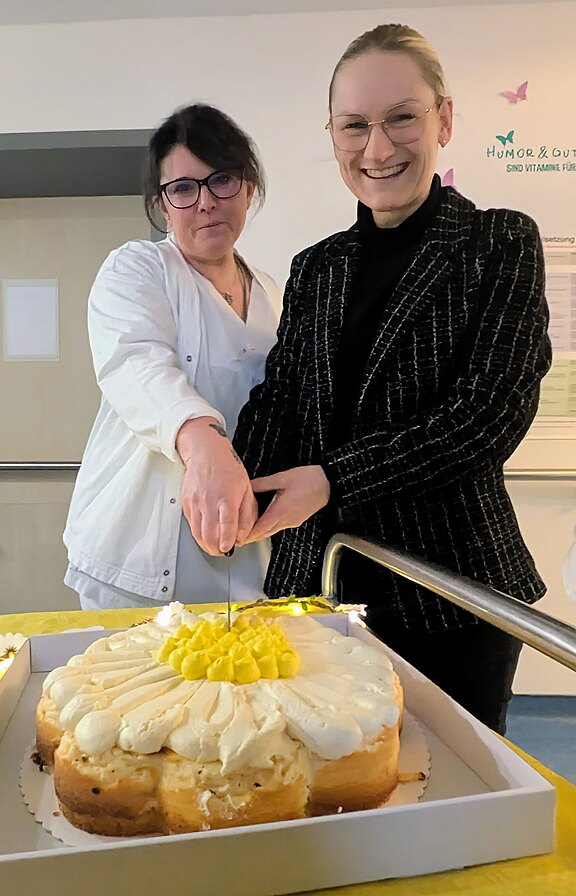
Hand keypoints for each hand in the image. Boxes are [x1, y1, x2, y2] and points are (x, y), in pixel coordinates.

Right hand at [176, 418, 257, 554]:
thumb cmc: (227, 468)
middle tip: (223, 551)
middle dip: (216, 549)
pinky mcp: (186, 504)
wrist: (205, 453)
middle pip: (208, 533)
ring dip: (206, 545)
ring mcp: (195, 503)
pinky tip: (207, 534)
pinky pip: (191, 525)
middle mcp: (208, 501)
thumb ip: (247, 514)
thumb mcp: (246, 489)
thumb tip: (243, 535)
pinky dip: (199, 534)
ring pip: (197, 533)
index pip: (226, 523)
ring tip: (215, 546)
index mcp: (226, 497)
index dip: (226, 539)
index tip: (227, 548)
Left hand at [238, 465, 329, 543]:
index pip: (259, 529)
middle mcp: (286, 520)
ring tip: (245, 530)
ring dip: (258, 532)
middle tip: (236, 536)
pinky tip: (262, 520)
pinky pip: (279, 526)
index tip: (235, 536)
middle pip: (264, 534)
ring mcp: (292, 521)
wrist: (329, 484)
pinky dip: (268, 527)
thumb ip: (262, 483)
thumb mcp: (282, 478)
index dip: (246, 535)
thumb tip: (247, 485)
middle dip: (249, 536)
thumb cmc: (309, 480)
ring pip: (271, 531)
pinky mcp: (296, 519)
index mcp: (281, 511)